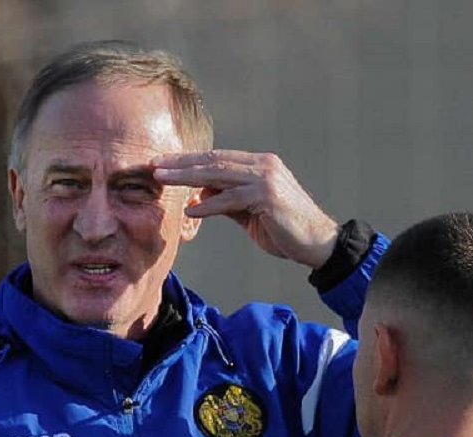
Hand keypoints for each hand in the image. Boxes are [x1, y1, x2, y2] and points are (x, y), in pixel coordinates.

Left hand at [152, 150, 338, 268]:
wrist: (319, 244)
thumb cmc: (286, 230)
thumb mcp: (251, 212)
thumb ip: (228, 200)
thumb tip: (200, 194)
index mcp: (259, 165)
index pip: (217, 158)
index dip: (188, 160)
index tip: (163, 164)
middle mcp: (263, 165)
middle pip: (213, 161)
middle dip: (180, 163)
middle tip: (153, 165)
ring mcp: (266, 179)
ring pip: (218, 174)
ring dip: (186, 177)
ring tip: (162, 180)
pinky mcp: (268, 197)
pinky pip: (230, 199)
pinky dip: (209, 204)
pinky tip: (190, 209)